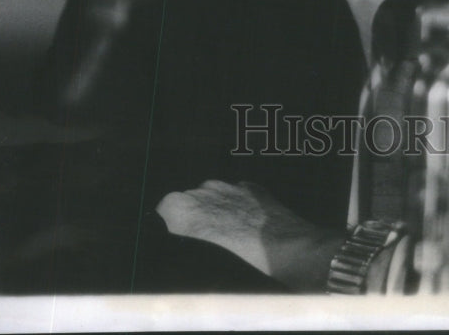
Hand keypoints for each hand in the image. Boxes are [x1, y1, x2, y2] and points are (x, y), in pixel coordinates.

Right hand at [156, 180, 341, 291]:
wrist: (288, 250)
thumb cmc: (241, 262)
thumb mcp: (199, 260)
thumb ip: (183, 240)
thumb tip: (175, 244)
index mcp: (178, 208)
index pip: (160, 217)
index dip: (170, 232)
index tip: (179, 245)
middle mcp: (200, 190)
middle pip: (187, 206)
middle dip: (192, 223)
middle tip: (205, 248)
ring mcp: (227, 186)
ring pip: (212, 201)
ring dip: (216, 216)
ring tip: (228, 243)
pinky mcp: (251, 188)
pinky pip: (235, 198)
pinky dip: (237, 210)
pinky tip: (246, 231)